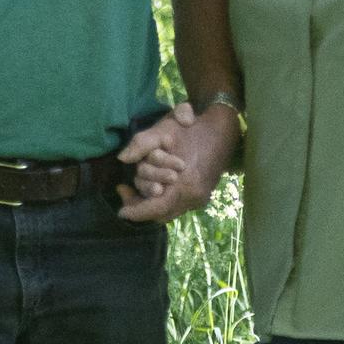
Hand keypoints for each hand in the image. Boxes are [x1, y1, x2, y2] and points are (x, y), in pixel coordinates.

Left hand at [116, 103, 237, 224]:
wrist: (222, 130)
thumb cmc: (192, 129)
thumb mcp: (164, 130)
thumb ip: (141, 144)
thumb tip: (122, 158)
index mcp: (186, 185)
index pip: (156, 209)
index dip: (136, 212)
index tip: (121, 212)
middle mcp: (194, 197)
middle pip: (160, 214)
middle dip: (140, 206)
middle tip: (124, 192)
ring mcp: (200, 199)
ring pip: (169, 213)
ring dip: (152, 204)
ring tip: (135, 190)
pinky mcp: (202, 197)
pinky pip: (178, 207)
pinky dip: (164, 201)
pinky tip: (154, 188)